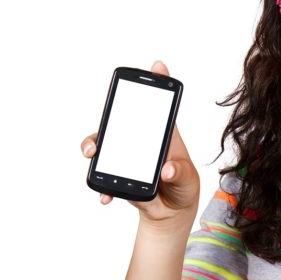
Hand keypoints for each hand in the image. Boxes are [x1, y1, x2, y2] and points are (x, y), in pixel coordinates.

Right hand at [81, 61, 199, 224]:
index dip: (159, 84)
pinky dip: (102, 184)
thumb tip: (167, 170)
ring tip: (93, 154)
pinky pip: (103, 174)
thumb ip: (180, 173)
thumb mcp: (187, 180)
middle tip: (107, 120)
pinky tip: (107, 196)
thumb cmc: (183, 187)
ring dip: (95, 145)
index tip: (158, 66)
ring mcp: (127, 155)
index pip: (161, 106)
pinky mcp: (118, 173)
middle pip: (123, 119)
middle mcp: (142, 140)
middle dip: (110, 115)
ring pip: (106, 143)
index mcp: (164, 135)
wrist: (170, 213)